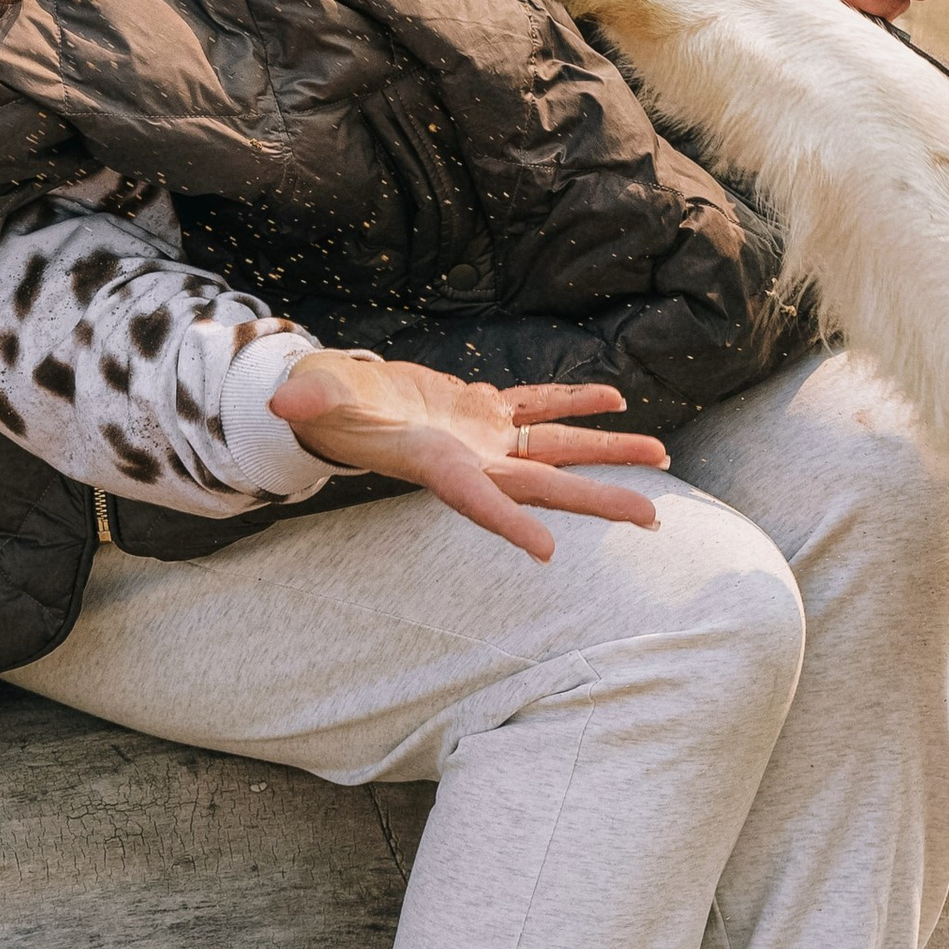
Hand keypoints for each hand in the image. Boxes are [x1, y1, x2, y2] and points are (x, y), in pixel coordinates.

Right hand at [269, 356, 666, 560]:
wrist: (335, 401)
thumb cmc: (323, 405)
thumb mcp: (315, 400)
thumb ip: (309, 400)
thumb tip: (286, 401)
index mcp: (434, 463)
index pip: (476, 498)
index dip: (509, 523)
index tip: (548, 551)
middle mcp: (471, 459)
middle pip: (544, 484)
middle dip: (598, 499)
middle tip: (652, 517)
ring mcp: (484, 436)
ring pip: (558, 446)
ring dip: (608, 450)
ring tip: (662, 454)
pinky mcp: (485, 409)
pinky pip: (540, 406)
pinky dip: (576, 401)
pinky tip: (613, 398)